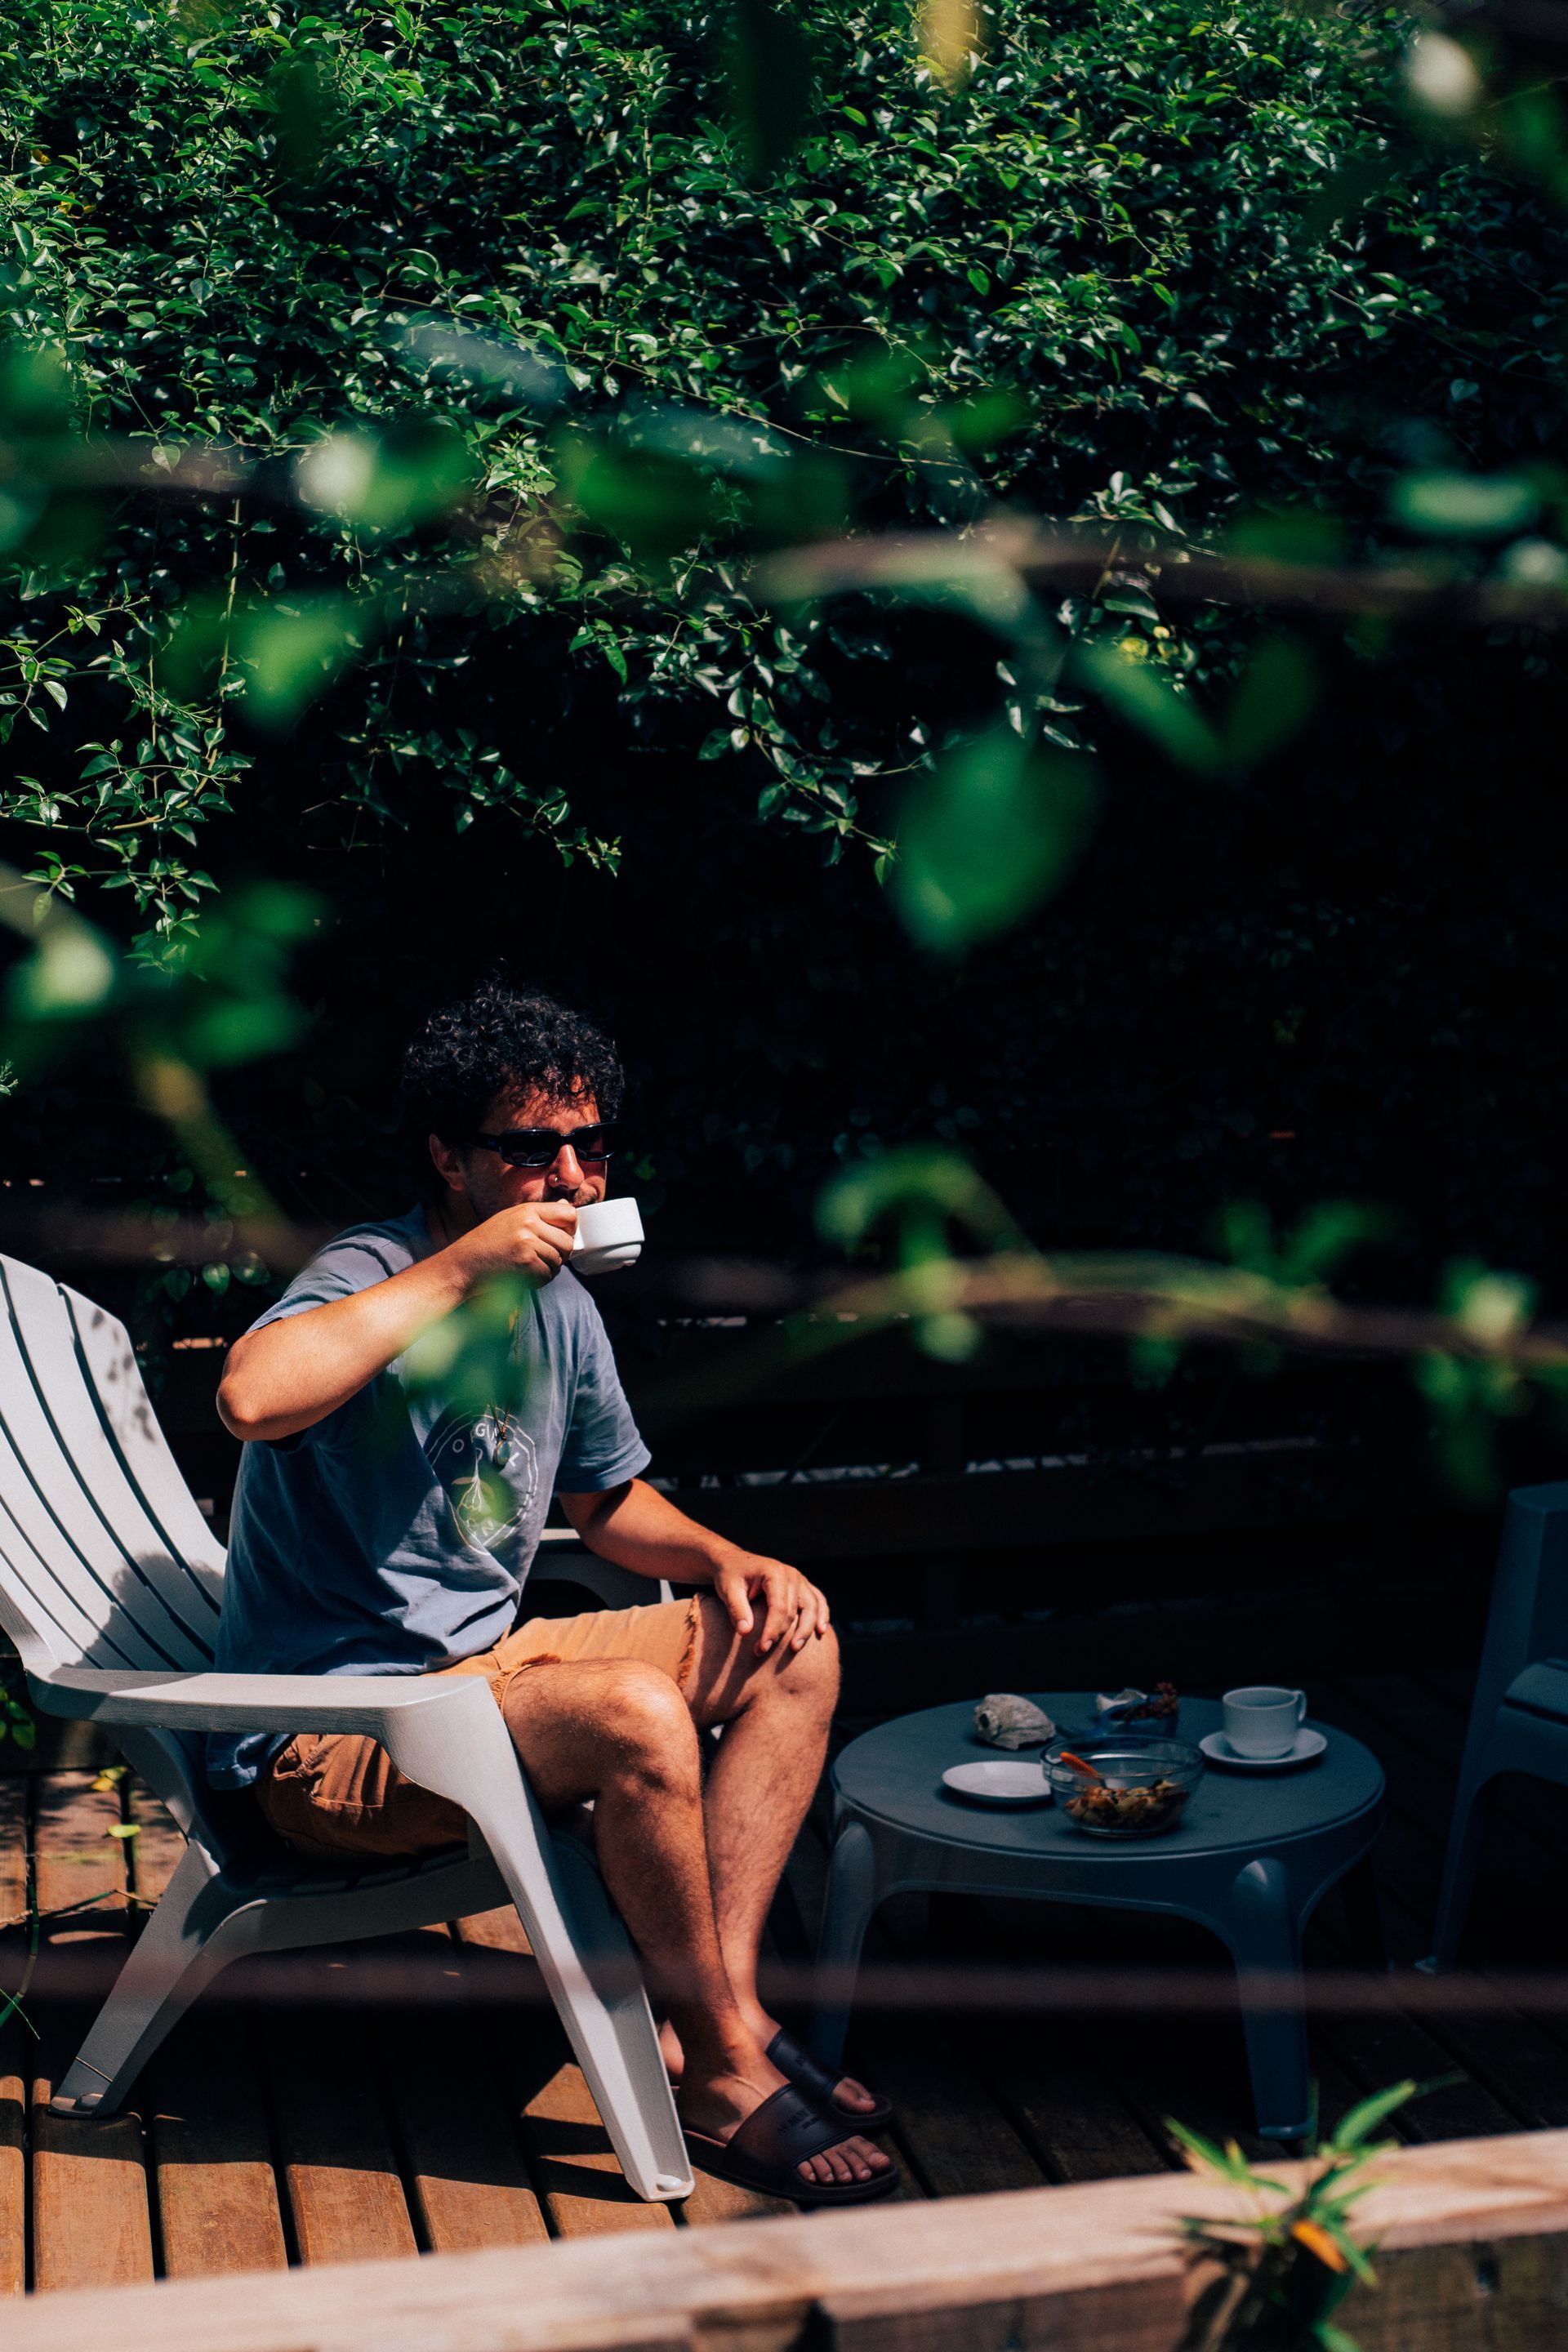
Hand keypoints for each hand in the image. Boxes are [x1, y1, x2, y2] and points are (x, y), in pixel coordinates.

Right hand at [450, 1200, 577, 1288]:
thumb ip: (539, 1216)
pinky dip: (538, 1281)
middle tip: (543, 1259)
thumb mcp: (510, 1220)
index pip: (569, 1214)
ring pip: (558, 1261)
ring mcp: (527, 1242)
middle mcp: (529, 1223)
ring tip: (527, 1268)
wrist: (462, 1265)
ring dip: (547, 1270)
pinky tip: (522, 1277)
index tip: (561, 1239)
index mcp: (527, 1210)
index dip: (570, 1230)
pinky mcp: (525, 1262)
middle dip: (560, 1255)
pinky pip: (547, 1275)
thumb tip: (567, 1207)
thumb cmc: (486, 1244)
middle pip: (567, 1242)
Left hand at [712, 1550, 830, 1655]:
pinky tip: (821, 1631)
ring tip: (796, 1648)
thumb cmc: (730, 1575)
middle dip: (782, 1634)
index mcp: (774, 1572)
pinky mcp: (802, 1585)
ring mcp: (799, 1579)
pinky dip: (822, 1615)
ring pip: (812, 1606)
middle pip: (794, 1610)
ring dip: (807, 1629)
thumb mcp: (728, 1590)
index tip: (761, 1648)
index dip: (771, 1630)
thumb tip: (745, 1632)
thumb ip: (736, 1609)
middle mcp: (791, 1575)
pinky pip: (818, 1600)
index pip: (779, 1607)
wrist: (734, 1561)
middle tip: (765, 1651)